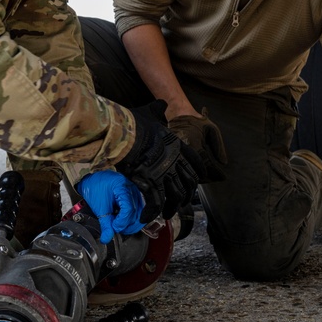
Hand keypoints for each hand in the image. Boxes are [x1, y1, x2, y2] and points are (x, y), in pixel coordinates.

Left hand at [76, 170, 144, 242]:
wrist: (93, 180)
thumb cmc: (95, 188)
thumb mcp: (99, 207)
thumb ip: (105, 224)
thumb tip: (107, 238)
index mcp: (123, 187)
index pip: (129, 208)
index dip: (122, 221)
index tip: (113, 227)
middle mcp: (132, 189)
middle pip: (136, 213)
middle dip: (126, 224)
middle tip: (114, 228)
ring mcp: (135, 193)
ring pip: (140, 214)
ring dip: (130, 224)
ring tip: (118, 226)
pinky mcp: (135, 198)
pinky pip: (138, 212)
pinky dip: (131, 220)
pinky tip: (122, 222)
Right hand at [116, 101, 204, 222]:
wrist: (123, 133)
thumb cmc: (135, 123)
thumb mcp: (150, 112)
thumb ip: (158, 109)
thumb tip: (162, 103)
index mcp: (177, 147)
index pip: (195, 162)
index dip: (199, 173)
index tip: (198, 179)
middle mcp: (174, 162)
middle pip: (188, 183)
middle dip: (187, 194)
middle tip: (183, 201)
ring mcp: (163, 174)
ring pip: (175, 197)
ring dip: (172, 207)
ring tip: (167, 213)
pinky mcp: (150, 184)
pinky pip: (155, 203)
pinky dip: (151, 212)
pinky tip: (146, 218)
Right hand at [167, 108, 227, 181]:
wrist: (178, 115)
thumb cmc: (196, 122)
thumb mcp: (212, 130)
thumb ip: (218, 146)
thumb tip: (224, 162)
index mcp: (193, 143)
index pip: (206, 164)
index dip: (216, 172)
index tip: (223, 177)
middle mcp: (182, 149)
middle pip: (196, 172)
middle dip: (208, 178)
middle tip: (217, 178)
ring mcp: (175, 153)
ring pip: (189, 172)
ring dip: (200, 177)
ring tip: (210, 177)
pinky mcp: (171, 154)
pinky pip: (183, 167)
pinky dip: (192, 172)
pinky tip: (199, 173)